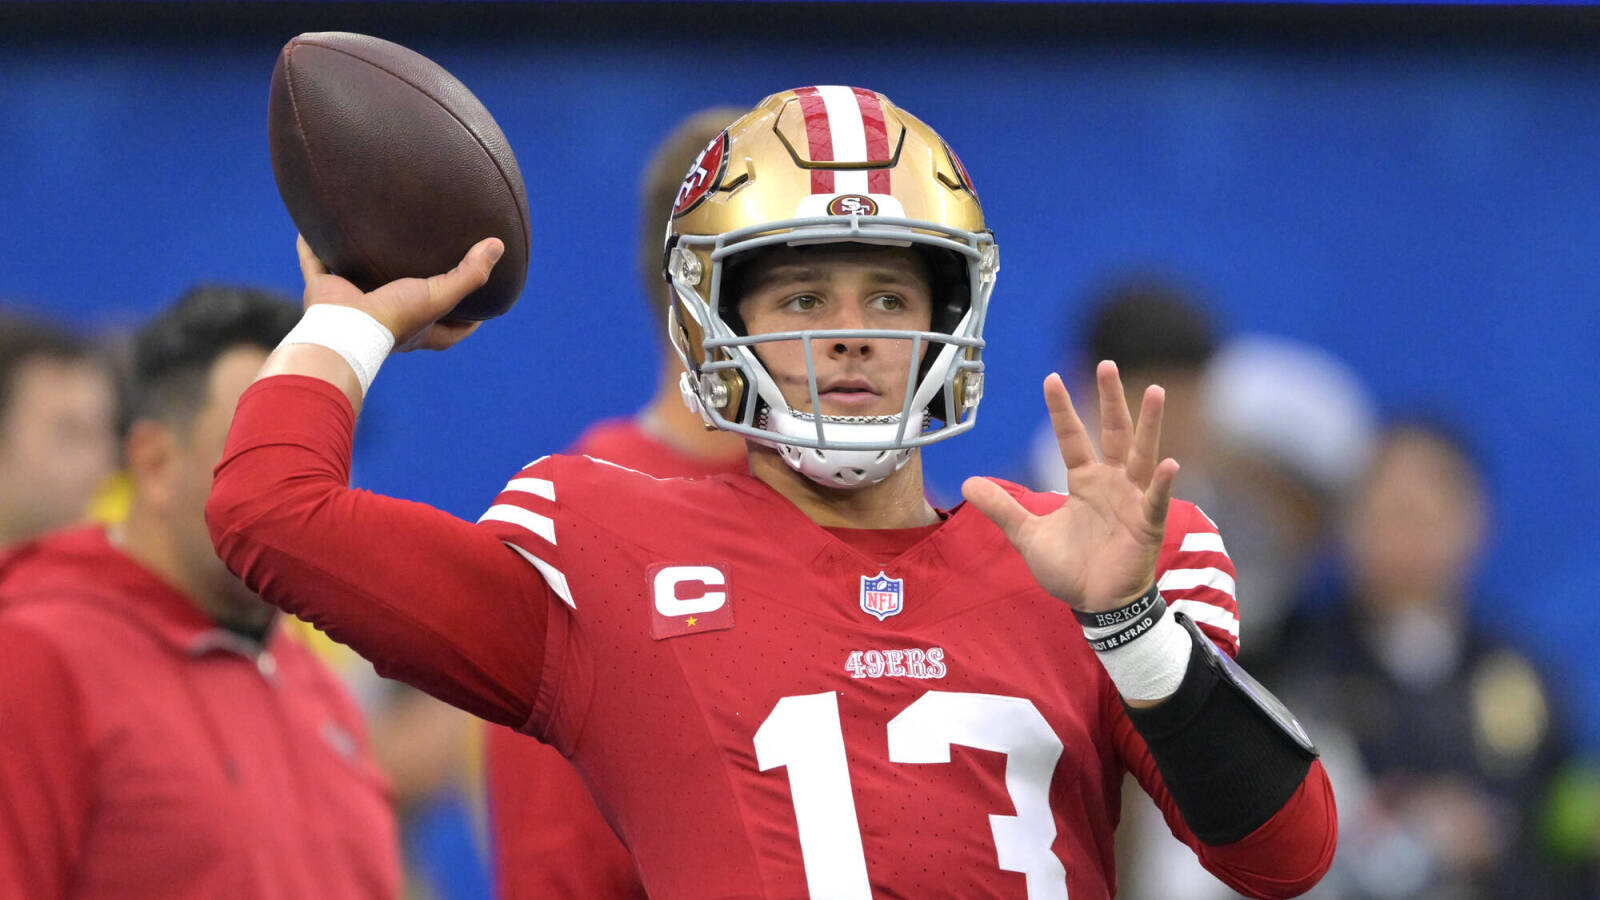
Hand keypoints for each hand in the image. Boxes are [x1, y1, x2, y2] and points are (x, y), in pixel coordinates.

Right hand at [296, 234, 501, 351]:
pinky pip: (314, 263)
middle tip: (427, 271)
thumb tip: (498, 246)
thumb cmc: (394, 318)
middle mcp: (384, 320)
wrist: (344, 329)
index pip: (449, 331)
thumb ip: (470, 274)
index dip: (467, 321)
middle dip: (413, 293)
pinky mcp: (323, 291)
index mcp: (415, 329)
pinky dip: (310, 248)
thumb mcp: (440, 296)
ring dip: (360, 268)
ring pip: (358, 284)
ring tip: (371, 245)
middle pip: (405, 307)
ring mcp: (352, 305)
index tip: (481, 309)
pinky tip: (310, 229)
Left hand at [962, 362, 1177, 612]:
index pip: (1071, 437)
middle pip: (1112, 431)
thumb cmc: (1070, 569)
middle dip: (1110, 399)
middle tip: (1107, 363)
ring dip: (1148, 424)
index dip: (1061, 409)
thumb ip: (1003, 508)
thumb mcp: (1027, 535)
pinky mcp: (1147, 524)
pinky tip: (1171, 462)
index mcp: (1084, 480)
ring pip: (1142, 454)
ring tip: (1154, 390)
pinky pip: (1156, 499)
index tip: (1050, 378)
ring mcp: (1132, 499)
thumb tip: (968, 483)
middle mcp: (1111, 482)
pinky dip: (1163, 482)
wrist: (1096, 605)